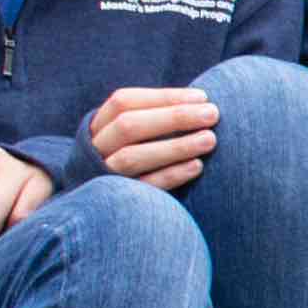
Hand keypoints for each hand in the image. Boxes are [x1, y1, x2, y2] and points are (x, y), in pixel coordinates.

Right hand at [86, 86, 218, 191]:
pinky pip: (143, 187)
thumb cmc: (135, 156)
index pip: (124, 102)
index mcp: (98, 125)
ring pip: (132, 157)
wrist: (105, 210)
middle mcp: (94, 148)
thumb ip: (157, 117)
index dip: (164, 97)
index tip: (203, 97)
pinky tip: (197, 166)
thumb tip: (202, 101)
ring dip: (175, 147)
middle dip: (173, 117)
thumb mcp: (135, 133)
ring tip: (210, 139)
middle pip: (128, 126)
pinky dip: (171, 175)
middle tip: (213, 114)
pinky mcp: (116, 201)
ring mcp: (102, 175)